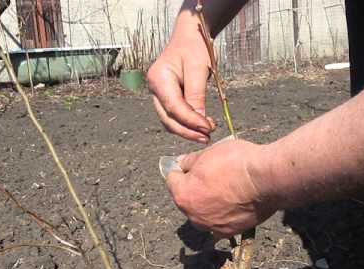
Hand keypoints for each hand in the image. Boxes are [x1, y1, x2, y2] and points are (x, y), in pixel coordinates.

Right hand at [147, 12, 215, 142]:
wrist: (189, 36)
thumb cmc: (194, 47)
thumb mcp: (199, 68)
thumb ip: (197, 95)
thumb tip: (200, 121)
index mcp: (159, 79)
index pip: (174, 108)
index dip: (191, 122)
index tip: (208, 129)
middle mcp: (154, 88)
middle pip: (168, 119)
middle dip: (188, 131)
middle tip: (207, 137)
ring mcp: (158, 94)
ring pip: (170, 121)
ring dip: (187, 130)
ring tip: (206, 134)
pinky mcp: (166, 98)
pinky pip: (174, 116)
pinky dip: (186, 124)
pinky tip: (200, 126)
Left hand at [166, 140, 276, 237]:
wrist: (267, 179)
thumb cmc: (237, 163)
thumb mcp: (208, 153)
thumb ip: (190, 161)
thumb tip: (183, 164)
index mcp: (183, 195)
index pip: (172, 180)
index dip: (182, 170)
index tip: (193, 165)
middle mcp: (193, 215)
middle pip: (187, 199)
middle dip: (196, 188)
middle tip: (213, 175)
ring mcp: (212, 226)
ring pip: (204, 212)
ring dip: (210, 203)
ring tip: (227, 189)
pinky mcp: (231, 231)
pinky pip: (221, 222)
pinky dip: (225, 214)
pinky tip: (236, 202)